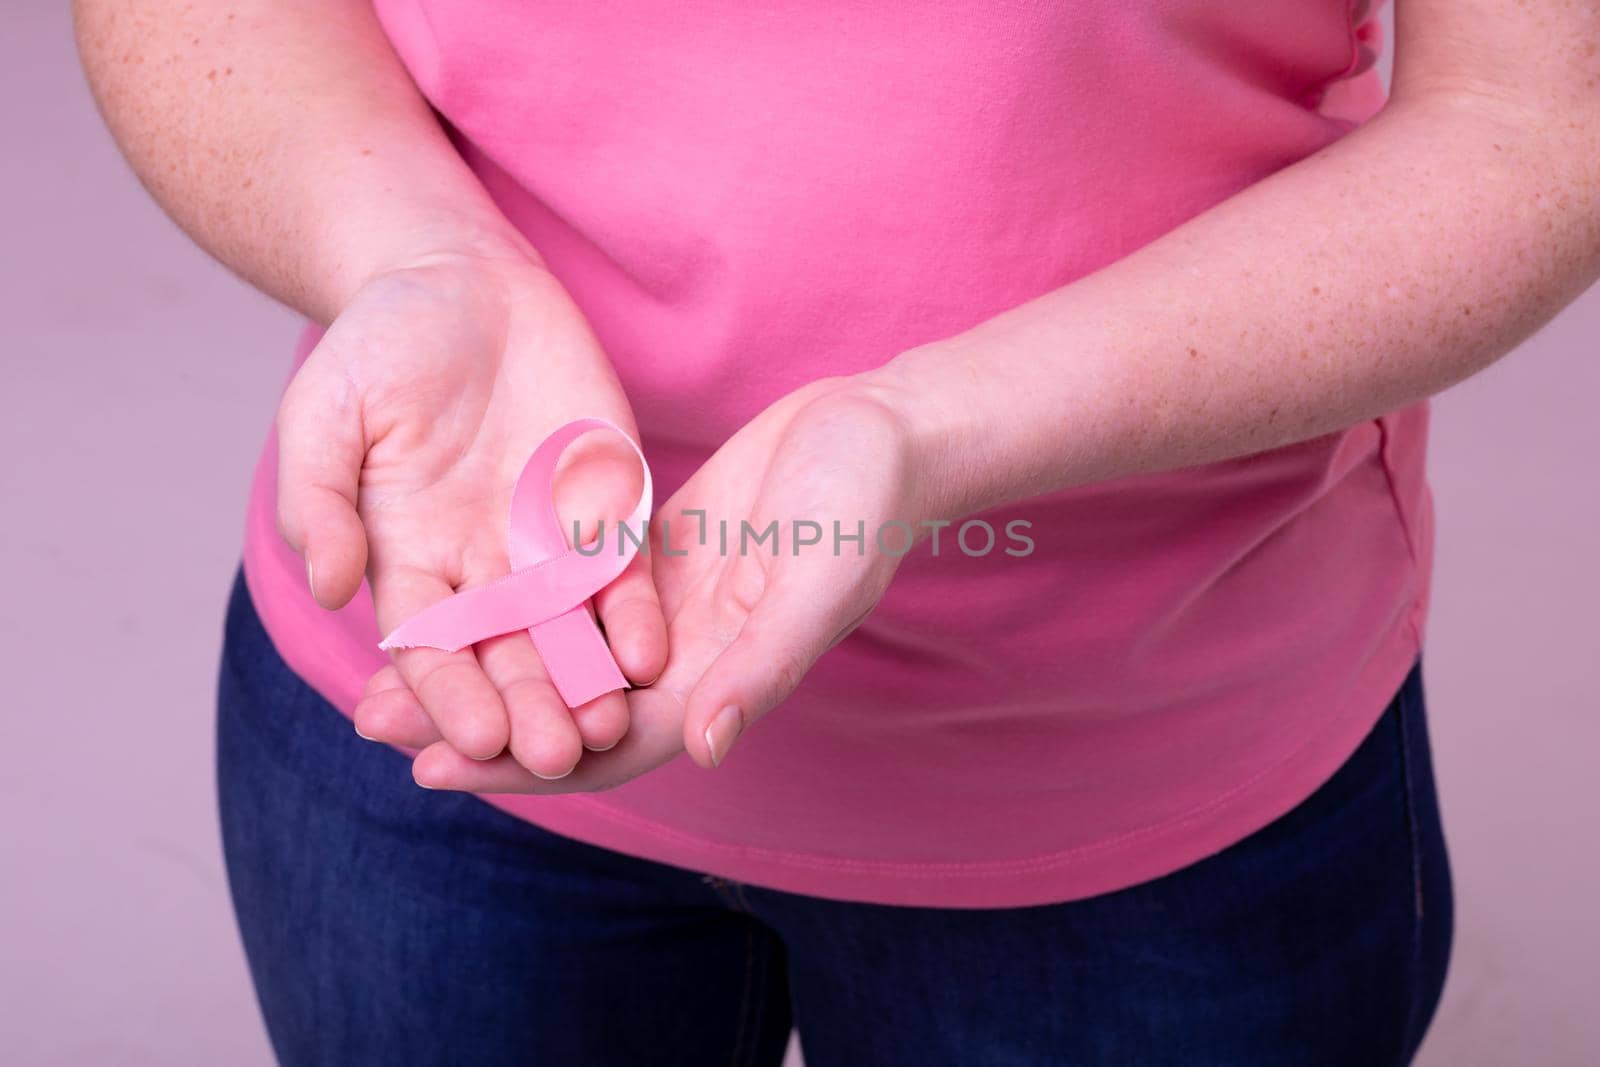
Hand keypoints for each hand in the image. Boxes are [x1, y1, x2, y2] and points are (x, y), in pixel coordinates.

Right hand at [276, 249, 666, 779]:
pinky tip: (649, 653)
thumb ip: (320, 501)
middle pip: (507, 656)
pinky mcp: (607, 508)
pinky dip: (634, 614)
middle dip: (529, 708)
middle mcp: (483, 570)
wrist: (459, 281)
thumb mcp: (325, 415)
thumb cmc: (380, 345)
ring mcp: (549, 544)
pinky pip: (625, 573)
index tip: (471, 737)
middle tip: (555, 759)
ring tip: (609, 727)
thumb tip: (328, 587)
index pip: (429, 648)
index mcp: (410, 562)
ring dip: (587, 680)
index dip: (448, 695)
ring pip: (571, 631)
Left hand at [406, 375, 931, 792]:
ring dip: (479, 660)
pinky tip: (452, 586)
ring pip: (556, 650)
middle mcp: (683, 656)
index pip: (607, 742)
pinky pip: (569, 591)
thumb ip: (764, 665)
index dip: (521, 766)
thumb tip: (706, 746)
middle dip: (471, 718)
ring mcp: (666, 608)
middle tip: (367, 717)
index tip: (430, 773)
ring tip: (384, 662)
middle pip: (562, 705)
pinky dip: (512, 598)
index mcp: (718, 676)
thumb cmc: (861, 506)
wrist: (882, 433)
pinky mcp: (652, 555)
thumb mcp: (816, 582)